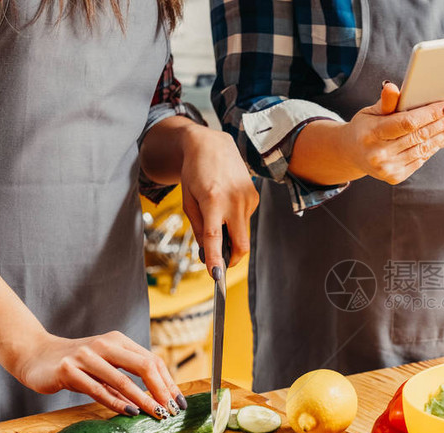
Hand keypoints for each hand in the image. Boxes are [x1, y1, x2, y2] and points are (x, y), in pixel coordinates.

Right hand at [17, 331, 182, 418]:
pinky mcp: (69, 370)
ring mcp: (86, 356)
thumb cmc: (76, 364)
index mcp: (118, 341)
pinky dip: (117, 402)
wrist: (35, 356)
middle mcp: (105, 345)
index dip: (168, 381)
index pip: (152, 360)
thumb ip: (126, 376)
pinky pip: (98, 390)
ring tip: (156, 414)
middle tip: (171, 410)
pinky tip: (130, 412)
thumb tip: (156, 398)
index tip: (178, 401)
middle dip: (161, 390)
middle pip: (144, 366)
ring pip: (123, 380)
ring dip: (143, 399)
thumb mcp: (104, 364)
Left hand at [178, 124, 258, 275]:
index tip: (216, 276)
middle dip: (233, 260)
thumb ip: (198, 226)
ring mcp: (248, 198)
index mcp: (213, 200)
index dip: (216, 259)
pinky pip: (245, 219)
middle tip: (222, 264)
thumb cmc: (194, 173)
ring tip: (217, 216)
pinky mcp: (254, 196)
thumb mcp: (188, 200)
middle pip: (242, 244)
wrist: (211, 145)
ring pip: (243, 233)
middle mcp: (234, 200)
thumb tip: (208, 250)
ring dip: (232, 235)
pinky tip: (226, 203)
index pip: (215, 238)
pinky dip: (235, 221)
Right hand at [341, 83, 443, 184]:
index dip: (429, 114)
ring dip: (442, 136)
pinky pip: (420, 159)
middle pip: (419, 136)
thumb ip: (386, 102)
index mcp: (371, 134)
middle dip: (442, 124)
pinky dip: (434, 147)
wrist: (351, 153)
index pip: (407, 123)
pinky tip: (443, 137)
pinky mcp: (395, 177)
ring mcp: (387, 168)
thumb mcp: (370, 111)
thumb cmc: (365, 127)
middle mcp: (378, 154)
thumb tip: (392, 87)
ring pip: (423, 149)